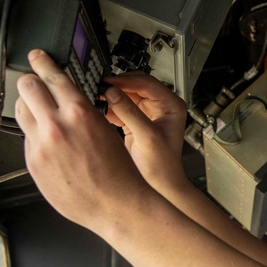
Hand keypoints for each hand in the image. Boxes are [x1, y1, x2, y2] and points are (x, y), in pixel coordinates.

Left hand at [15, 50, 150, 232]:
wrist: (116, 205)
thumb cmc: (119, 173)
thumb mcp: (106, 131)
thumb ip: (82, 113)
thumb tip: (67, 102)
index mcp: (79, 113)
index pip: (52, 76)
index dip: (42, 62)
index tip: (36, 56)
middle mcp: (56, 126)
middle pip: (27, 87)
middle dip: (30, 82)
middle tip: (33, 83)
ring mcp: (40, 145)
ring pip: (21, 111)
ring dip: (29, 107)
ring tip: (40, 113)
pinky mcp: (33, 163)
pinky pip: (27, 139)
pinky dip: (36, 137)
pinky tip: (50, 145)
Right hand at [103, 72, 188, 191]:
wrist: (159, 185)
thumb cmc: (162, 166)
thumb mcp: (147, 136)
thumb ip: (130, 113)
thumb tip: (113, 92)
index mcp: (171, 105)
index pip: (146, 83)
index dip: (126, 80)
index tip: (107, 82)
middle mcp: (160, 106)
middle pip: (134, 85)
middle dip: (116, 87)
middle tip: (97, 88)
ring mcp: (147, 113)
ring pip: (124, 95)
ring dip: (110, 97)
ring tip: (95, 99)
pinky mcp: (134, 121)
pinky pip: (119, 107)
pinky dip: (109, 109)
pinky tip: (99, 113)